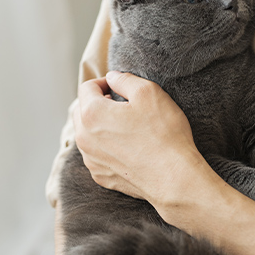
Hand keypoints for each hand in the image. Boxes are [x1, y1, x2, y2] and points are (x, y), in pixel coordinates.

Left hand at [74, 71, 203, 212]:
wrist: (173, 176)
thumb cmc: (164, 133)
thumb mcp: (149, 92)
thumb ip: (125, 79)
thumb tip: (113, 77)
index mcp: (92, 114)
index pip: (86, 88)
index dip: (104, 81)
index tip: (120, 86)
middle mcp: (84, 138)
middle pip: (81, 110)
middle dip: (97, 102)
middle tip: (121, 103)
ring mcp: (92, 160)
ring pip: (87, 134)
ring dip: (100, 125)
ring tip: (125, 124)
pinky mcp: (102, 176)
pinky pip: (97, 154)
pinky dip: (106, 146)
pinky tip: (128, 146)